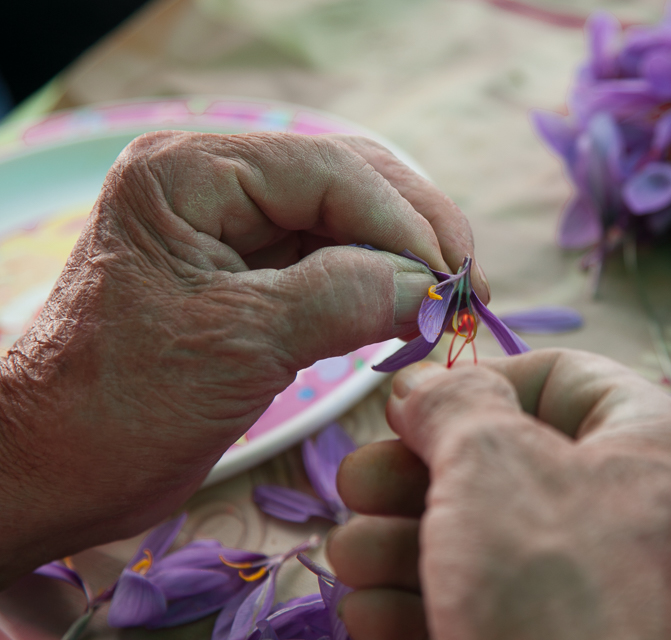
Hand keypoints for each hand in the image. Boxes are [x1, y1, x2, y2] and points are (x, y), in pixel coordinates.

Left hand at [0, 131, 486, 587]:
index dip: (404, 224)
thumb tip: (436, 289)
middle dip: (416, 233)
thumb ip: (344, 299)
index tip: (455, 284)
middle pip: (348, 182)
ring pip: (348, 222)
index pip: (329, 171)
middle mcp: (215, 182)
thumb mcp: (238, 343)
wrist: (53, 469)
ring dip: (405, 260)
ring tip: (450, 305)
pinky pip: (332, 262)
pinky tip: (410, 313)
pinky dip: (378, 286)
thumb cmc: (122, 407)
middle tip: (470, 289)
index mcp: (190, 173)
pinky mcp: (250, 272)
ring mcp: (234, 226)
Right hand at [330, 349, 670, 639]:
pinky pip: (489, 604)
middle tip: (357, 483)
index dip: (479, 380)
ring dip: (402, 542)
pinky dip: (423, 603)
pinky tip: (372, 614)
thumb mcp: (491, 461)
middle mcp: (637, 515)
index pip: (564, 379)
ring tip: (352, 555)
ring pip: (487, 539)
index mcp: (654, 446)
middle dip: (417, 474)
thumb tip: (425, 383)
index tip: (410, 406)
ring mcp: (599, 591)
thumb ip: (453, 402)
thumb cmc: (547, 586)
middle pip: (511, 462)